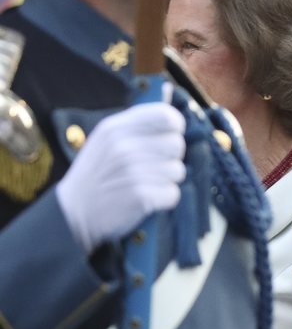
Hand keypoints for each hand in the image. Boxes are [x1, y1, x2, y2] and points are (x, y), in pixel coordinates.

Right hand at [55, 101, 185, 253]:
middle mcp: (126, 146)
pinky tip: (148, 199)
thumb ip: (133, 127)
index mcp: (117, 127)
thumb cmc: (95, 175)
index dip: (175, 128)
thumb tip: (172, 119)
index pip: (167, 116)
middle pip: (176, 144)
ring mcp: (134, 172)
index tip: (168, 137)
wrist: (75, 212)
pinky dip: (165, 200)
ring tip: (147, 184)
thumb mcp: (104, 140)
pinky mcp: (142, 197)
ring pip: (178, 171)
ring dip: (167, 180)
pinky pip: (173, 194)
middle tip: (155, 167)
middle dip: (171, 157)